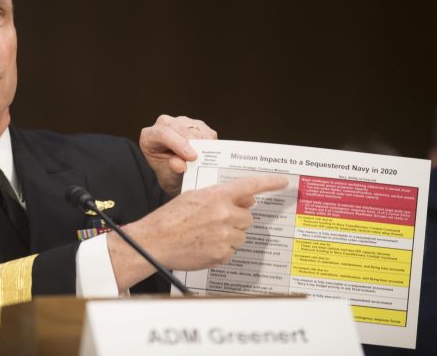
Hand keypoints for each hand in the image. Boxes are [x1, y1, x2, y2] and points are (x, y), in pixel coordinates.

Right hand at [107, 175, 287, 291]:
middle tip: (218, 221)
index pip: (249, 186)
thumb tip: (247, 199)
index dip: (268, 182)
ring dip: (230, 235)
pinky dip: (222, 250)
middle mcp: (224, 215)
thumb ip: (221, 197)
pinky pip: (231, 251)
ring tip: (206, 235)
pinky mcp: (221, 255)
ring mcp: (224, 236)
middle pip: (247, 217)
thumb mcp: (194, 197)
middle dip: (237, 219)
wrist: (154, 241)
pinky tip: (203, 245)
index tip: (282, 182)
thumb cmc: (170, 218)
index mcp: (216, 196)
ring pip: (241, 236)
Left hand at [140, 114, 216, 195]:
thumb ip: (173, 170)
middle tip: (204, 160)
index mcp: (149, 136)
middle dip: (195, 145)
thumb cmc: (170, 175)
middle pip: (181, 129)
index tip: (192, 157)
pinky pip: (208, 133)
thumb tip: (179, 164)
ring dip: (204, 146)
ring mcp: (181, 121)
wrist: (179, 177)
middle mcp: (164, 124)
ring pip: (197, 130)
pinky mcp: (198, 124)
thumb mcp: (169, 177)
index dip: (178, 144)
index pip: (163, 134)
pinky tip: (207, 156)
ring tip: (205, 162)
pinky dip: (210, 145)